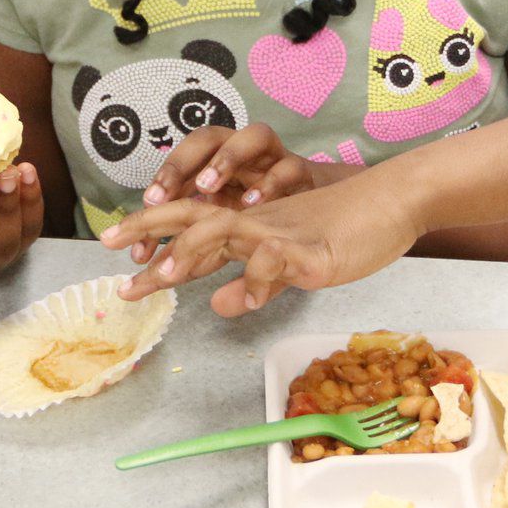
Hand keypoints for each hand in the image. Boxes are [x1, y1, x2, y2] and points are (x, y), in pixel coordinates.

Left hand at [100, 171, 420, 317]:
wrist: (394, 202)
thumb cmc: (345, 230)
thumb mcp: (291, 265)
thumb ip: (255, 282)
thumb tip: (218, 305)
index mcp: (250, 222)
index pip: (191, 225)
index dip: (154, 241)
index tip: (119, 262)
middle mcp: (257, 218)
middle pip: (193, 217)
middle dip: (151, 232)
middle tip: (114, 252)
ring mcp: (282, 229)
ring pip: (227, 228)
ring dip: (194, 250)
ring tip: (166, 275)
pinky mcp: (311, 245)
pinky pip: (277, 258)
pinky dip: (258, 277)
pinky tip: (245, 300)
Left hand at [123, 124, 322, 263]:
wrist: (325, 211)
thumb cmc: (269, 222)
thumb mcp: (230, 241)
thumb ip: (203, 257)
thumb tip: (174, 282)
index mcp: (218, 168)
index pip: (183, 168)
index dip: (159, 188)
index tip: (142, 218)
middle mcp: (244, 156)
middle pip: (207, 140)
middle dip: (179, 164)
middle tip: (156, 197)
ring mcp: (275, 160)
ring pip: (252, 137)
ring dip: (226, 158)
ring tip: (204, 188)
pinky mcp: (304, 173)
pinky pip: (289, 168)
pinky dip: (271, 183)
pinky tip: (253, 203)